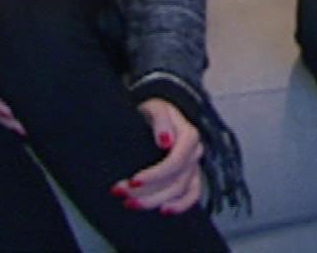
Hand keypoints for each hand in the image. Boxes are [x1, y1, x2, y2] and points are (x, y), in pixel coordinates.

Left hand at [113, 98, 204, 214]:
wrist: (159, 114)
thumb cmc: (154, 110)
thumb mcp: (155, 107)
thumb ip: (160, 120)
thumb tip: (166, 141)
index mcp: (189, 135)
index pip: (175, 162)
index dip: (155, 175)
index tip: (132, 181)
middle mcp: (195, 152)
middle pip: (175, 180)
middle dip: (147, 191)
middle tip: (122, 194)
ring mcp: (194, 165)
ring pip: (179, 190)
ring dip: (155, 200)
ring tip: (130, 203)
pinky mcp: (192, 175)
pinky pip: (193, 194)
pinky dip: (181, 205)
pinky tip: (163, 210)